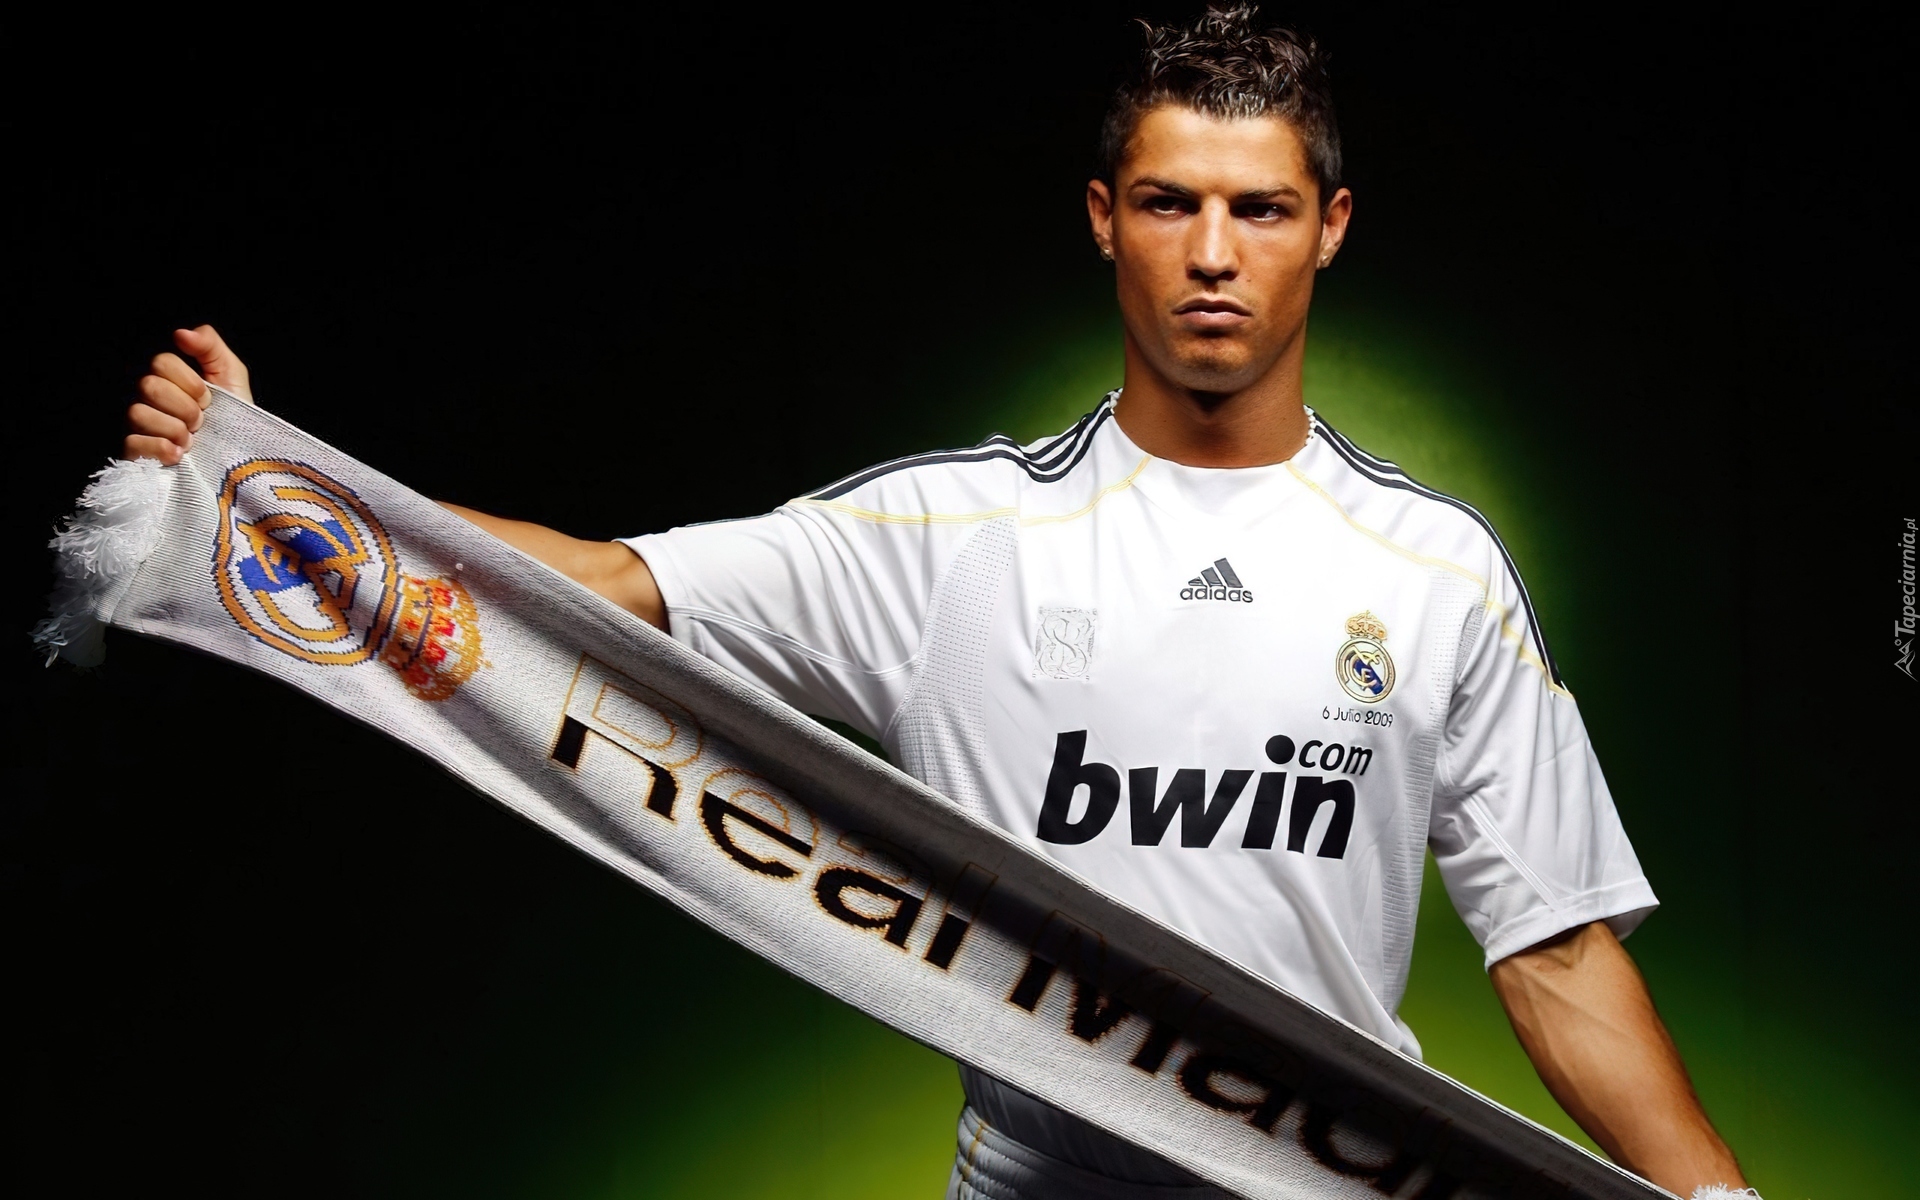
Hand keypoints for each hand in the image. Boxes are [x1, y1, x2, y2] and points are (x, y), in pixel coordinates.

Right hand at [123, 325, 252, 462]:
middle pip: (148, 386)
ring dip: (175, 430)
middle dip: (186, 407)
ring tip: (192, 441)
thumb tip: (181, 333)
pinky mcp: (136, 454)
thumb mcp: (231, 375)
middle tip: (202, 421)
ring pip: (138, 414)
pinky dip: (162, 450)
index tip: (209, 399)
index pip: (161, 362)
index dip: (190, 383)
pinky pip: (132, 443)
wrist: (242, 460)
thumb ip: (209, 346)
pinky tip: (180, 456)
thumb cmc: (236, 416)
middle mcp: (150, 400)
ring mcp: (141, 427)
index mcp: (170, 379)